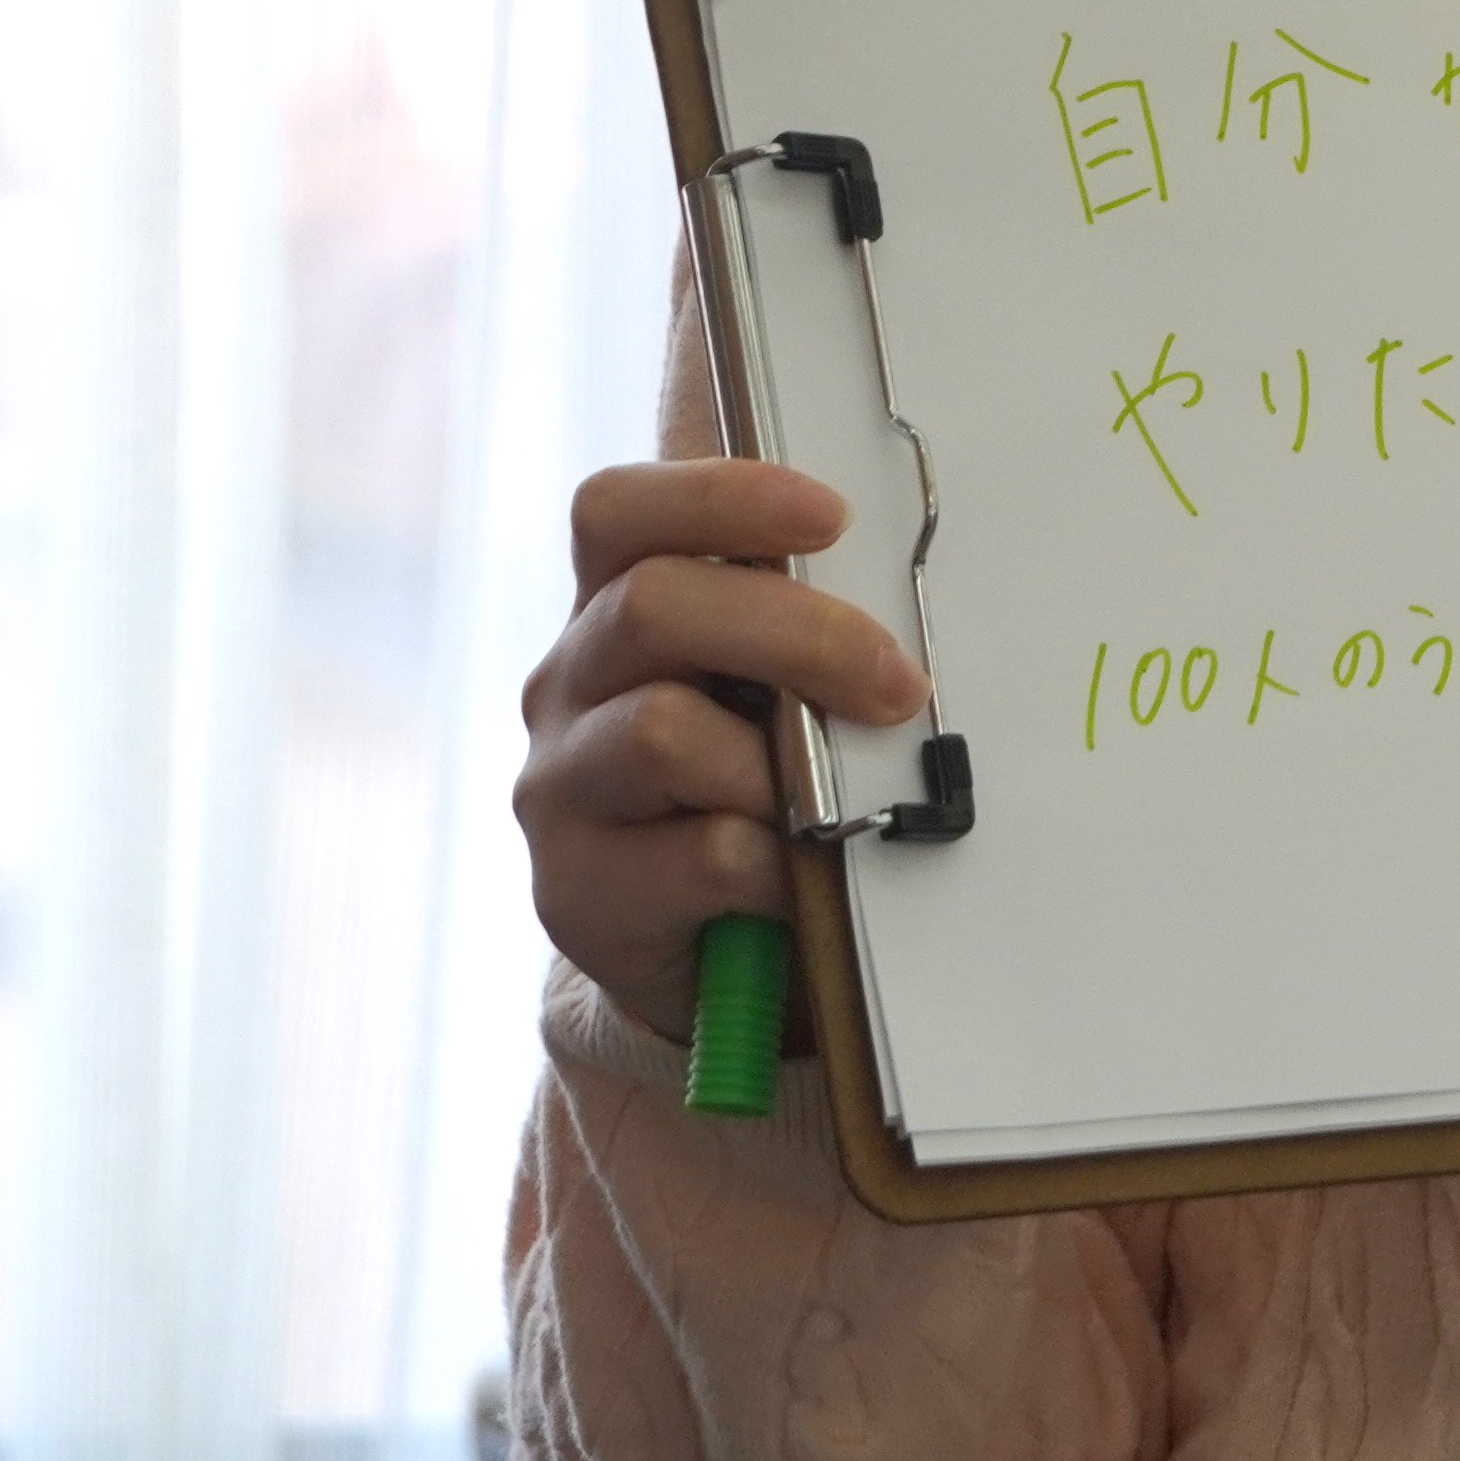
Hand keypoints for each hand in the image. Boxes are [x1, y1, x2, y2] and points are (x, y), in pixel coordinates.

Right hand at [513, 460, 922, 1047]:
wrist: (702, 963)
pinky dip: (780, 864)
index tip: (830, 518)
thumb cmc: (755, 792)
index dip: (720, 497)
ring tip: (833, 803)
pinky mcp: (576, 891)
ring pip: (662, 732)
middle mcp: (568, 685)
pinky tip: (803, 880)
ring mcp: (561, 789)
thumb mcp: (769, 694)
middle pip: (651, 605)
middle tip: (896, 683)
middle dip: (797, 634)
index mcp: (611, 607)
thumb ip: (795, 633)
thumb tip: (898, 590)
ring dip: (778, 765)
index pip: (618, 512)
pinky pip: (704, 853)